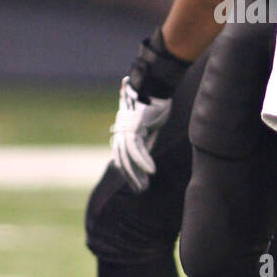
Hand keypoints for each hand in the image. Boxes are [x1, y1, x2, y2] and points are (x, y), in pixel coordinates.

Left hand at [110, 77, 171, 192]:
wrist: (154, 86)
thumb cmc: (154, 102)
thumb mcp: (150, 124)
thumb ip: (145, 138)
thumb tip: (145, 153)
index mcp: (123, 131)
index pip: (122, 156)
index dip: (128, 171)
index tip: (136, 183)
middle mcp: (121, 132)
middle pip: (123, 160)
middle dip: (131, 177)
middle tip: (140, 190)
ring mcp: (126, 130)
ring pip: (128, 158)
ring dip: (136, 174)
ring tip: (144, 187)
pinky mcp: (134, 128)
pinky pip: (137, 149)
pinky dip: (144, 161)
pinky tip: (151, 172)